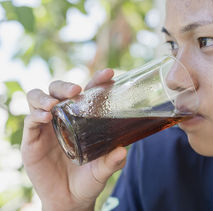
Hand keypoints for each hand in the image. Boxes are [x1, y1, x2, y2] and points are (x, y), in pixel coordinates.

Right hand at [21, 69, 126, 210]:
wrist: (71, 200)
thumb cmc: (89, 179)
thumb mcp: (104, 169)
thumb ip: (113, 161)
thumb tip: (122, 151)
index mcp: (82, 118)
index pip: (87, 92)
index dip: (96, 80)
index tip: (109, 74)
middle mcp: (63, 118)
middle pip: (58, 90)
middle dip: (65, 85)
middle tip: (75, 90)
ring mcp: (46, 127)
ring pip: (38, 98)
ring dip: (46, 96)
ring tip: (55, 104)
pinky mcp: (32, 140)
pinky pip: (30, 121)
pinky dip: (36, 115)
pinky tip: (46, 117)